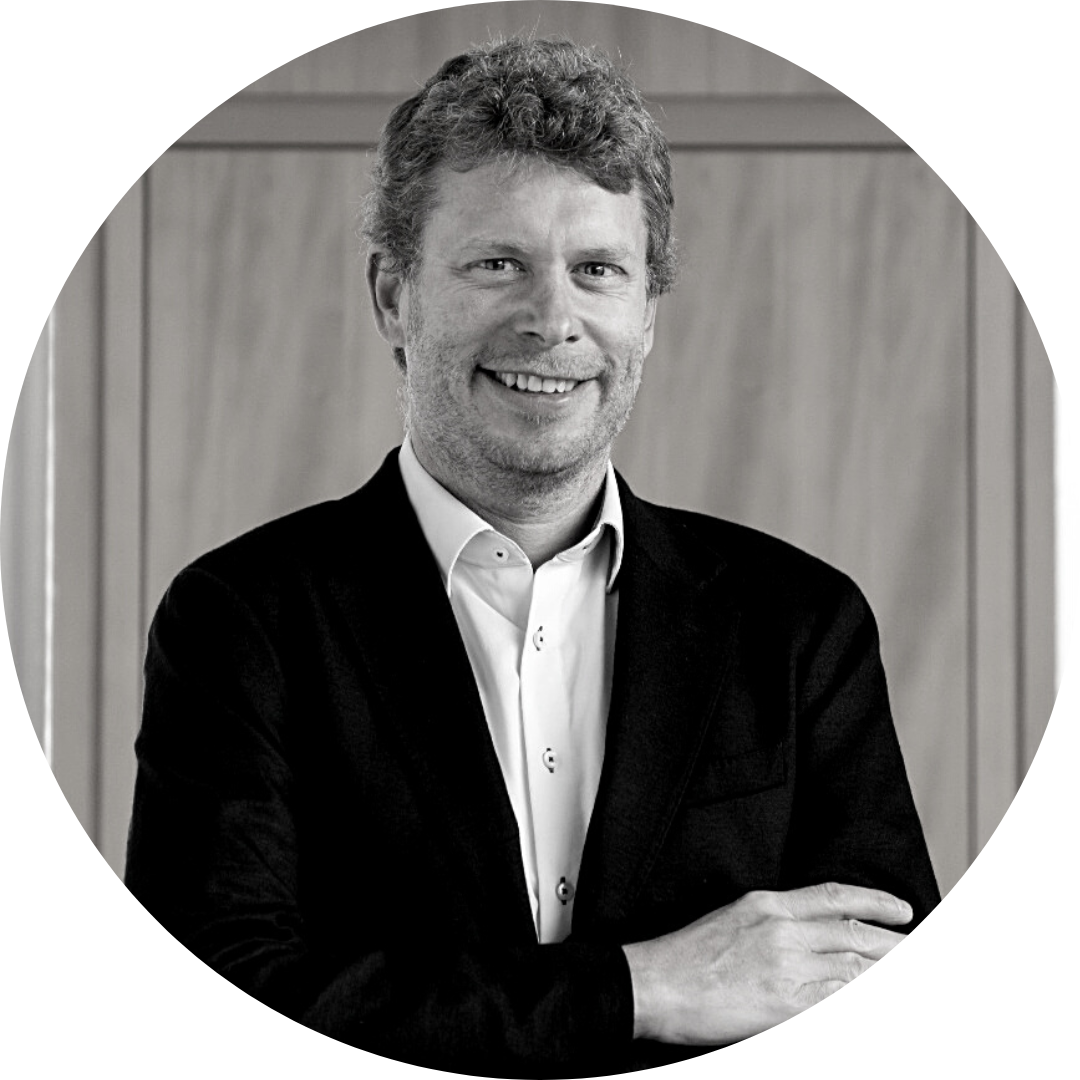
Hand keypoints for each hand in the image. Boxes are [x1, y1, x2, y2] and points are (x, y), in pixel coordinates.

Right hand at [621, 882, 912, 1043]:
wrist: (656, 985)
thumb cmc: (684, 956)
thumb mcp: (731, 918)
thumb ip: (771, 920)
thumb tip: (809, 931)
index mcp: (766, 904)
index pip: (834, 896)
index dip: (874, 901)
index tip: (902, 910)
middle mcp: (781, 929)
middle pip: (853, 932)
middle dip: (892, 942)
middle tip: (914, 944)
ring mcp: (786, 966)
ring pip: (853, 965)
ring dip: (884, 966)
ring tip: (904, 964)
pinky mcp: (786, 1003)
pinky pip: (838, 996)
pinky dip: (859, 990)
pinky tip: (870, 989)